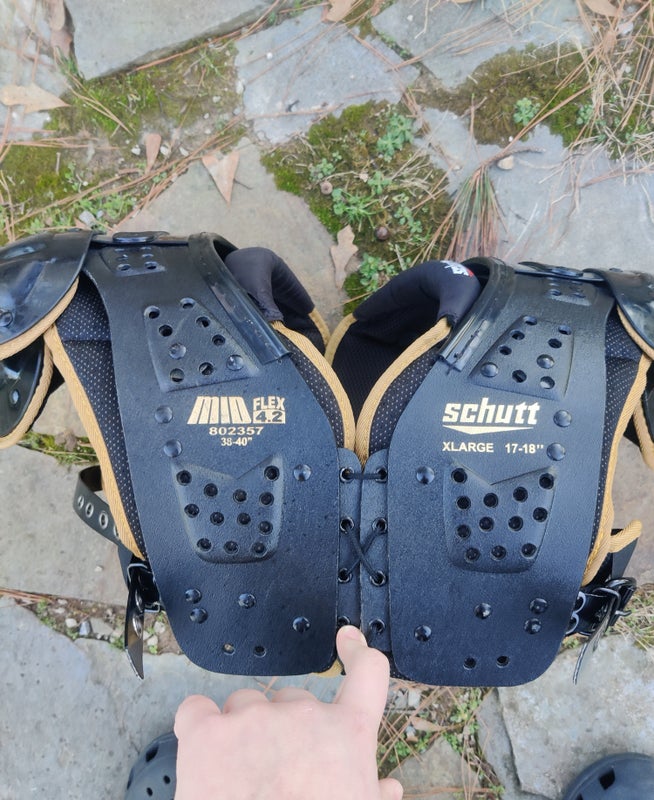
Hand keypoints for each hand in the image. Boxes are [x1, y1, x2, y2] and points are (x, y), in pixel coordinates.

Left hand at [174, 625, 402, 798]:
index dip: (358, 652)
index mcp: (347, 735)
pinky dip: (197, 724)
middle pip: (291, 699)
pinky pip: (195, 709)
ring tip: (240, 775)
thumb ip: (372, 793)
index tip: (348, 639)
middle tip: (278, 771)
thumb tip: (389, 789)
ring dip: (242, 730)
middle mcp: (303, 714)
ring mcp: (253, 719)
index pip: (368, 675)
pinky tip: (203, 750)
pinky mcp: (207, 735)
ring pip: (245, 704)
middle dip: (285, 727)